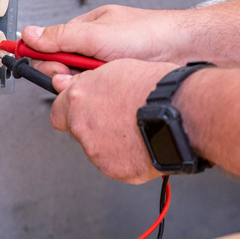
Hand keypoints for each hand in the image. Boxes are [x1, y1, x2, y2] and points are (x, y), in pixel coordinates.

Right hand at [22, 5, 194, 76]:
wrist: (184, 49)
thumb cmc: (148, 33)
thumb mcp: (97, 35)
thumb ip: (60, 37)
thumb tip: (29, 34)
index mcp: (84, 30)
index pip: (50, 46)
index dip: (42, 59)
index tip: (27, 67)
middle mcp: (94, 46)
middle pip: (63, 68)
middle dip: (66, 76)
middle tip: (76, 77)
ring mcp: (107, 64)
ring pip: (81, 83)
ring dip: (86, 85)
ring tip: (100, 81)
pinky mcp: (119, 80)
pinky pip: (100, 91)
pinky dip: (102, 92)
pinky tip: (111, 91)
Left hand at [50, 59, 177, 183]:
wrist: (181, 114)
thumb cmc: (156, 89)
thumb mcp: (117, 68)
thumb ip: (89, 82)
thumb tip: (74, 85)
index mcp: (80, 99)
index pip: (57, 111)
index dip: (71, 110)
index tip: (82, 109)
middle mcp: (83, 127)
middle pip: (79, 131)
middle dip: (94, 126)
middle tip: (119, 117)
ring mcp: (98, 152)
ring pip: (98, 149)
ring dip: (112, 141)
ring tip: (138, 128)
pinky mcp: (116, 170)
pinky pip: (117, 165)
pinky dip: (128, 157)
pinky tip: (144, 142)